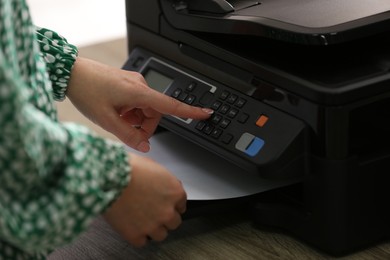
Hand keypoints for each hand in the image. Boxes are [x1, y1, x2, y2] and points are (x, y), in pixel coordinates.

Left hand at [66, 57, 212, 151]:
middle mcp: (140, 85)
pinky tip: (115, 111)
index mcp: (138, 92)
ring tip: (115, 118)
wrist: (71, 73)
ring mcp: (134, 83)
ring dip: (134, 119)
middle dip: (143, 126)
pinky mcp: (128, 83)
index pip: (171, 105)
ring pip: (145, 109)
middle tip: (125, 131)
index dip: (190, 111)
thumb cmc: (86, 91)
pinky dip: (129, 111)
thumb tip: (145, 146)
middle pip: (154, 113)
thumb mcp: (106, 120)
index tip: (206, 113)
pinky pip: (136, 102)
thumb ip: (128, 135)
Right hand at [103, 153, 185, 246]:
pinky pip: (142, 241)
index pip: (181, 205)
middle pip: (174, 222)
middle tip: (153, 211)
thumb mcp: (154, 166)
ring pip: (161, 235)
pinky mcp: (136, 235)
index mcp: (175, 193)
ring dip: (153, 228)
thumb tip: (164, 186)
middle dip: (165, 217)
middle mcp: (168, 211)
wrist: (109, 178)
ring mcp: (153, 225)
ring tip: (142, 219)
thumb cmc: (128, 168)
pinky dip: (137, 235)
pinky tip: (132, 226)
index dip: (171, 204)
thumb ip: (164, 181)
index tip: (164, 204)